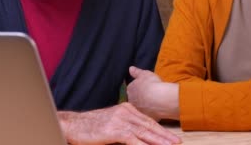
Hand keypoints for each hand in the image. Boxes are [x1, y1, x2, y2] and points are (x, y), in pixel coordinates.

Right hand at [58, 102, 180, 144]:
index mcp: (127, 108)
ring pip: (145, 132)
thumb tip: (138, 136)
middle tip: (177, 142)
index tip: (171, 137)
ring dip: (159, 141)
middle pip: (150, 126)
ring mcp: (121, 120)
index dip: (161, 130)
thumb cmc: (91, 126)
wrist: (73, 124)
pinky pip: (133, 140)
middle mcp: (126, 112)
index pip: (148, 120)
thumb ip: (125, 126)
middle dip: (165, 136)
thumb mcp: (112, 122)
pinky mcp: (115, 130)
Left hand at [127, 66, 179, 120]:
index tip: (143, 88)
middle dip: (139, 98)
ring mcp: (137, 110)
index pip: (131, 89)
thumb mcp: (144, 74)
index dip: (137, 89)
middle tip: (148, 96)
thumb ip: (136, 72)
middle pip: (134, 99)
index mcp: (130, 89)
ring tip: (153, 104)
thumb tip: (130, 68)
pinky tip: (156, 111)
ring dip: (144, 106)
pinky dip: (151, 113)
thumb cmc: (151, 83)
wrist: (159, 98)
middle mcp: (131, 100)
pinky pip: (147, 115)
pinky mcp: (145, 118)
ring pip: (139, 108)